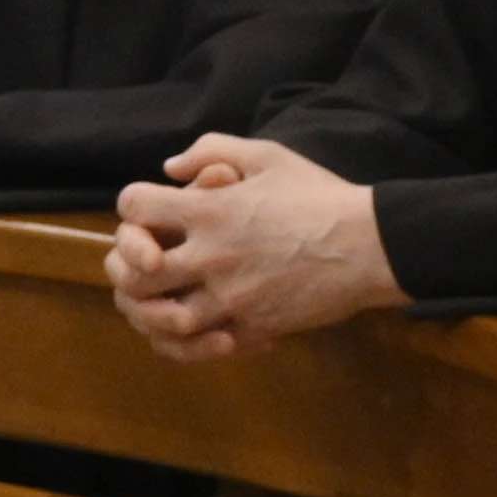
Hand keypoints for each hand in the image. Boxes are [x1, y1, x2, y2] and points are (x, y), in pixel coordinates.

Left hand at [106, 142, 397, 362]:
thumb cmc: (320, 195)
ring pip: (163, 318)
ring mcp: (231, 298)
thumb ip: (212, 150)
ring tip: (158, 299)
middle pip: (135, 273)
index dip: (133, 204)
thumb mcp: (267, 155)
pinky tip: (192, 328)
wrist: (369, 246)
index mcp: (210, 212)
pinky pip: (202, 346)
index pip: (135, 208)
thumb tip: (171, 166)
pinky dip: (187, 342)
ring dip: (150, 310)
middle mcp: (211, 257)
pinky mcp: (253, 327)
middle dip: (127, 264)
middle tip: (141, 260)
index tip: (147, 207)